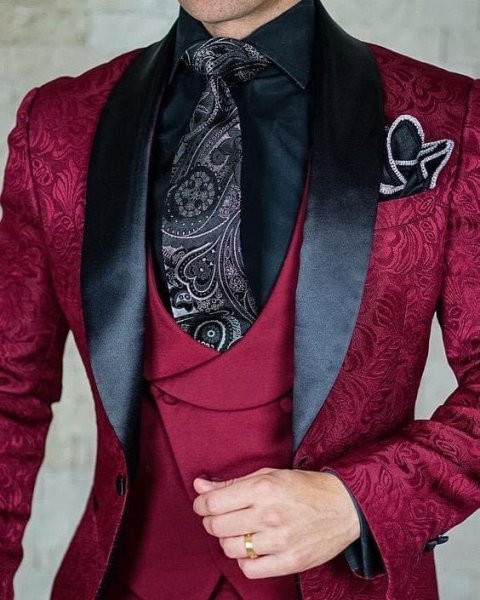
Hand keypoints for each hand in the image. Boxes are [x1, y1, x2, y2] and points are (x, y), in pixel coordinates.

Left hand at [192, 467, 360, 578]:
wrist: (344, 506)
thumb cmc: (304, 487)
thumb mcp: (269, 475)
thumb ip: (232, 483)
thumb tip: (199, 486)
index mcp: (263, 488)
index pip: (214, 503)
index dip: (202, 505)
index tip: (204, 505)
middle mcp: (269, 514)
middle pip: (217, 526)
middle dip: (212, 522)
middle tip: (220, 518)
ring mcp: (280, 541)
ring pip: (230, 548)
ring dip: (229, 540)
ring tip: (240, 532)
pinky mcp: (290, 562)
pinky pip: (250, 569)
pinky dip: (245, 560)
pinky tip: (253, 549)